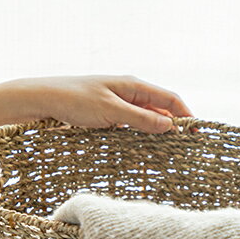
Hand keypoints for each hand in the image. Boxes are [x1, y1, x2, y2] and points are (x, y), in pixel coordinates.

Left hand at [0, 75, 191, 146]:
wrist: (41, 100)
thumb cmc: (73, 100)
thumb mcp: (110, 110)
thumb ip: (140, 119)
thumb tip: (170, 126)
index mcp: (133, 85)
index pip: (170, 99)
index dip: (187, 115)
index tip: (198, 135)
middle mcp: (129, 92)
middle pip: (161, 111)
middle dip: (176, 127)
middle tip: (187, 149)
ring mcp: (119, 104)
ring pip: (147, 120)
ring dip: (158, 135)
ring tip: (170, 153)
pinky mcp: (108, 116)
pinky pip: (132, 127)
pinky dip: (141, 137)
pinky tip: (144, 151)